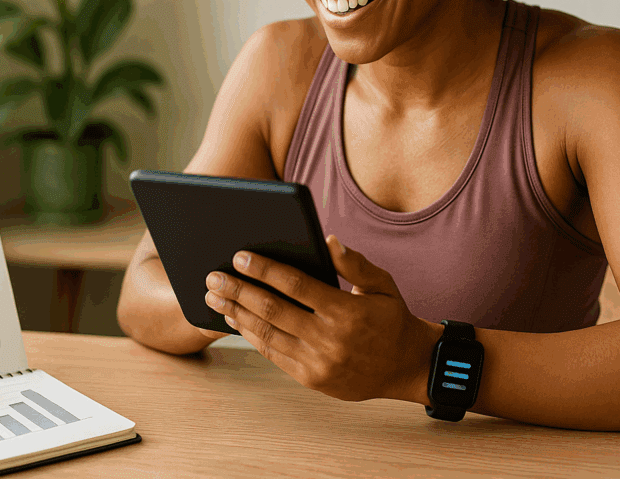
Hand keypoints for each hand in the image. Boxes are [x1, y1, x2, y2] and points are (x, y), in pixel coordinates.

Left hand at [202, 235, 434, 402]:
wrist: (406, 367)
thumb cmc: (391, 318)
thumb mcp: (383, 285)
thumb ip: (355, 263)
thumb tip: (328, 240)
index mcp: (345, 311)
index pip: (296, 285)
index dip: (265, 269)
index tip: (240, 255)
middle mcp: (329, 339)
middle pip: (272, 309)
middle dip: (238, 290)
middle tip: (213, 276)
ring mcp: (318, 362)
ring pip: (267, 334)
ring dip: (236, 314)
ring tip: (214, 297)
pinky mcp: (310, 379)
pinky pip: (273, 354)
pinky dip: (250, 335)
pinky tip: (235, 319)